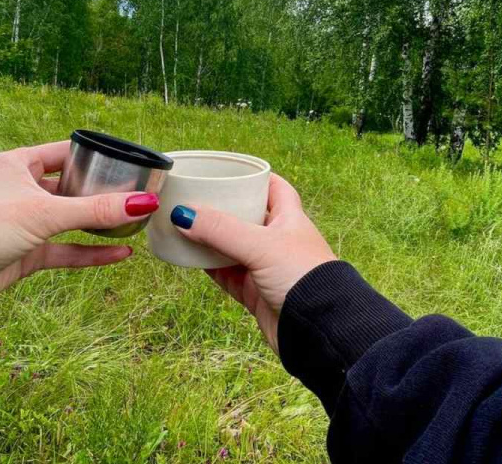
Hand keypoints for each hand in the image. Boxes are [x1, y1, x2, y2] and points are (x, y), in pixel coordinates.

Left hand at [0, 141, 156, 335]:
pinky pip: (63, 252)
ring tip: (137, 225)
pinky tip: (120, 256)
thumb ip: (96, 210)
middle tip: (142, 196)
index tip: (132, 164)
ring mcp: (19, 226)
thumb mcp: (42, 213)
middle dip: (103, 192)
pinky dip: (89, 254)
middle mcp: (17, 191)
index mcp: (15, 164)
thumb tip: (145, 203)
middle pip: (69, 187)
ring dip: (98, 225)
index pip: (65, 152)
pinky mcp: (19, 258)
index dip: (97, 156)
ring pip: (68, 222)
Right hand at [171, 174, 334, 349]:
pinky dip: (209, 267)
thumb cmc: (303, 278)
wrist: (318, 330)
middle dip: (223, 209)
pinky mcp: (255, 293)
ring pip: (232, 247)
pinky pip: (226, 275)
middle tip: (196, 197)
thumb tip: (183, 214)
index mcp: (290, 219)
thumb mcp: (261, 245)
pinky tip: (189, 258)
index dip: (255, 178)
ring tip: (183, 225)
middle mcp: (279, 241)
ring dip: (210, 239)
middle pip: (246, 217)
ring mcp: (266, 268)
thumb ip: (222, 230)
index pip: (274, 188)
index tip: (231, 170)